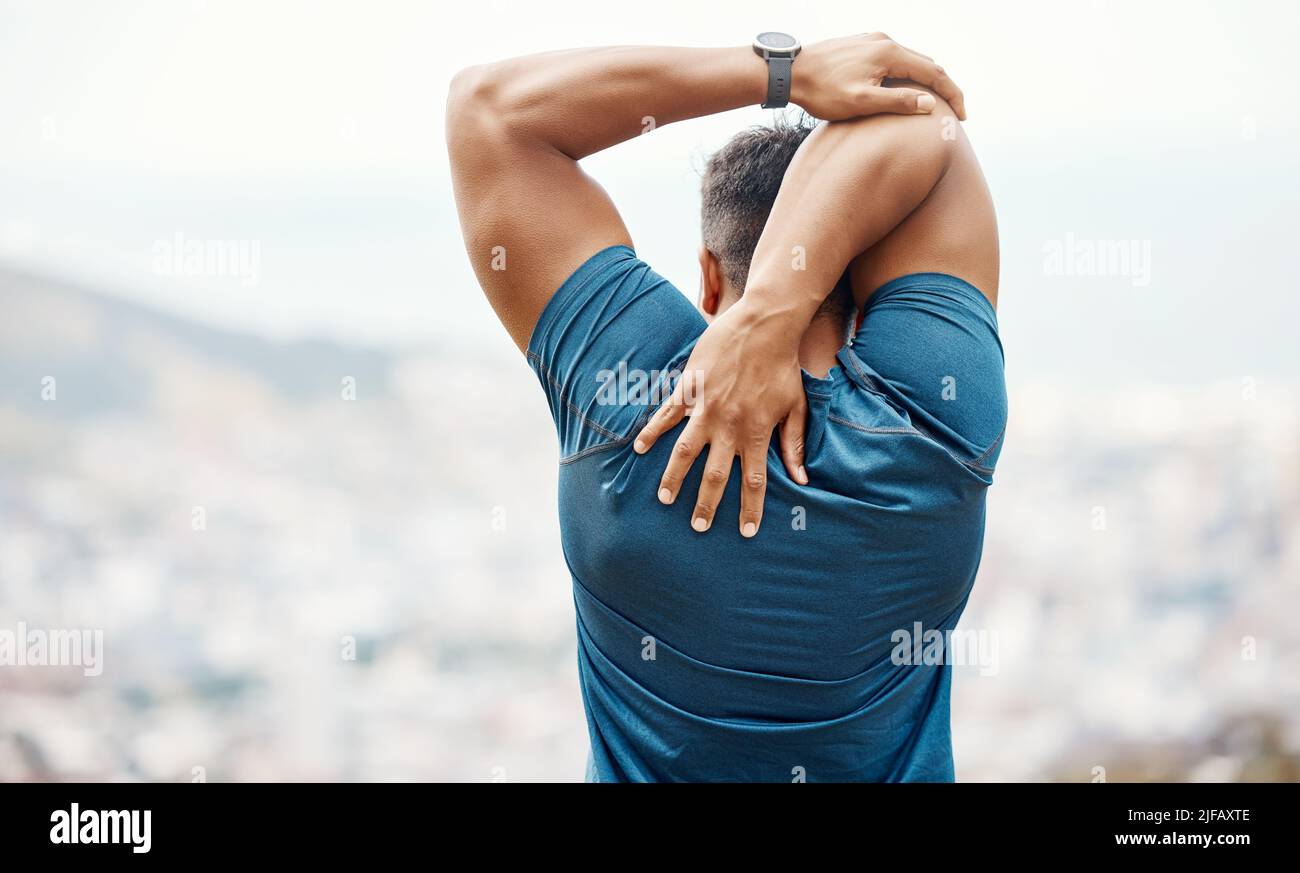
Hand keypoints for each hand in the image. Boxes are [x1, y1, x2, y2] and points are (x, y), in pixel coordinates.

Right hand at [632, 298, 809, 537]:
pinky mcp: (690, 389)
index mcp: (756, 433)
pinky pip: (666, 416)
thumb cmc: (783, 366)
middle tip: (698, 527)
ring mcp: (706, 409)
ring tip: (664, 499)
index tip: (746, 532)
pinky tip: (639, 448)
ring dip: (673, 477)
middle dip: (706, 505)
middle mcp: (729, 426)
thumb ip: (794, 444)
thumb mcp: (796, 406)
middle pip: (715, 476)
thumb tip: (802, 478)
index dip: (750, 509)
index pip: (753, 481)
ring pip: (685, 452)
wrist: (764, 325)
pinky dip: (652, 432)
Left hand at [792, 32, 966, 120]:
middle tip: (954, 113)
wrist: (789, 72)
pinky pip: (893, 59)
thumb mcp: (861, 103)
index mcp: (889, 53)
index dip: (952, 94)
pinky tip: (905, 90)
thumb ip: (897, 102)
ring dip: (925, 81)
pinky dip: (907, 75)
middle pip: (925, 63)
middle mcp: (884, 41)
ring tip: (934, 104)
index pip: (934, 72)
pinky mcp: (861, 46)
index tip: (963, 117)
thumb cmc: (821, 91)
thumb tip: (931, 104)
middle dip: (943, 88)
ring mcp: (872, 41)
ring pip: (909, 60)